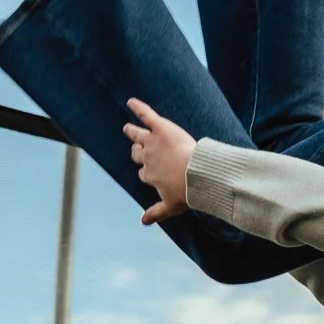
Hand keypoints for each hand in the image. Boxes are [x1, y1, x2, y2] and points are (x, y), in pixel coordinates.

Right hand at [123, 98, 195, 223]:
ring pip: (137, 135)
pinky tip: (132, 101)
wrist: (196, 174)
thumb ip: (156, 213)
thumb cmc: (186, 191)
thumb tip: (142, 222)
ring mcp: (152, 142)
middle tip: (137, 148)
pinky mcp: (160, 128)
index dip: (147, 173)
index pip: (143, 173)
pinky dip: (138, 108)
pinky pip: (146, 116)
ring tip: (128, 128)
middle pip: (137, 153)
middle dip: (137, 152)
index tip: (151, 173)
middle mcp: (147, 158)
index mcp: (150, 176)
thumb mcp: (170, 206)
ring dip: (132, 132)